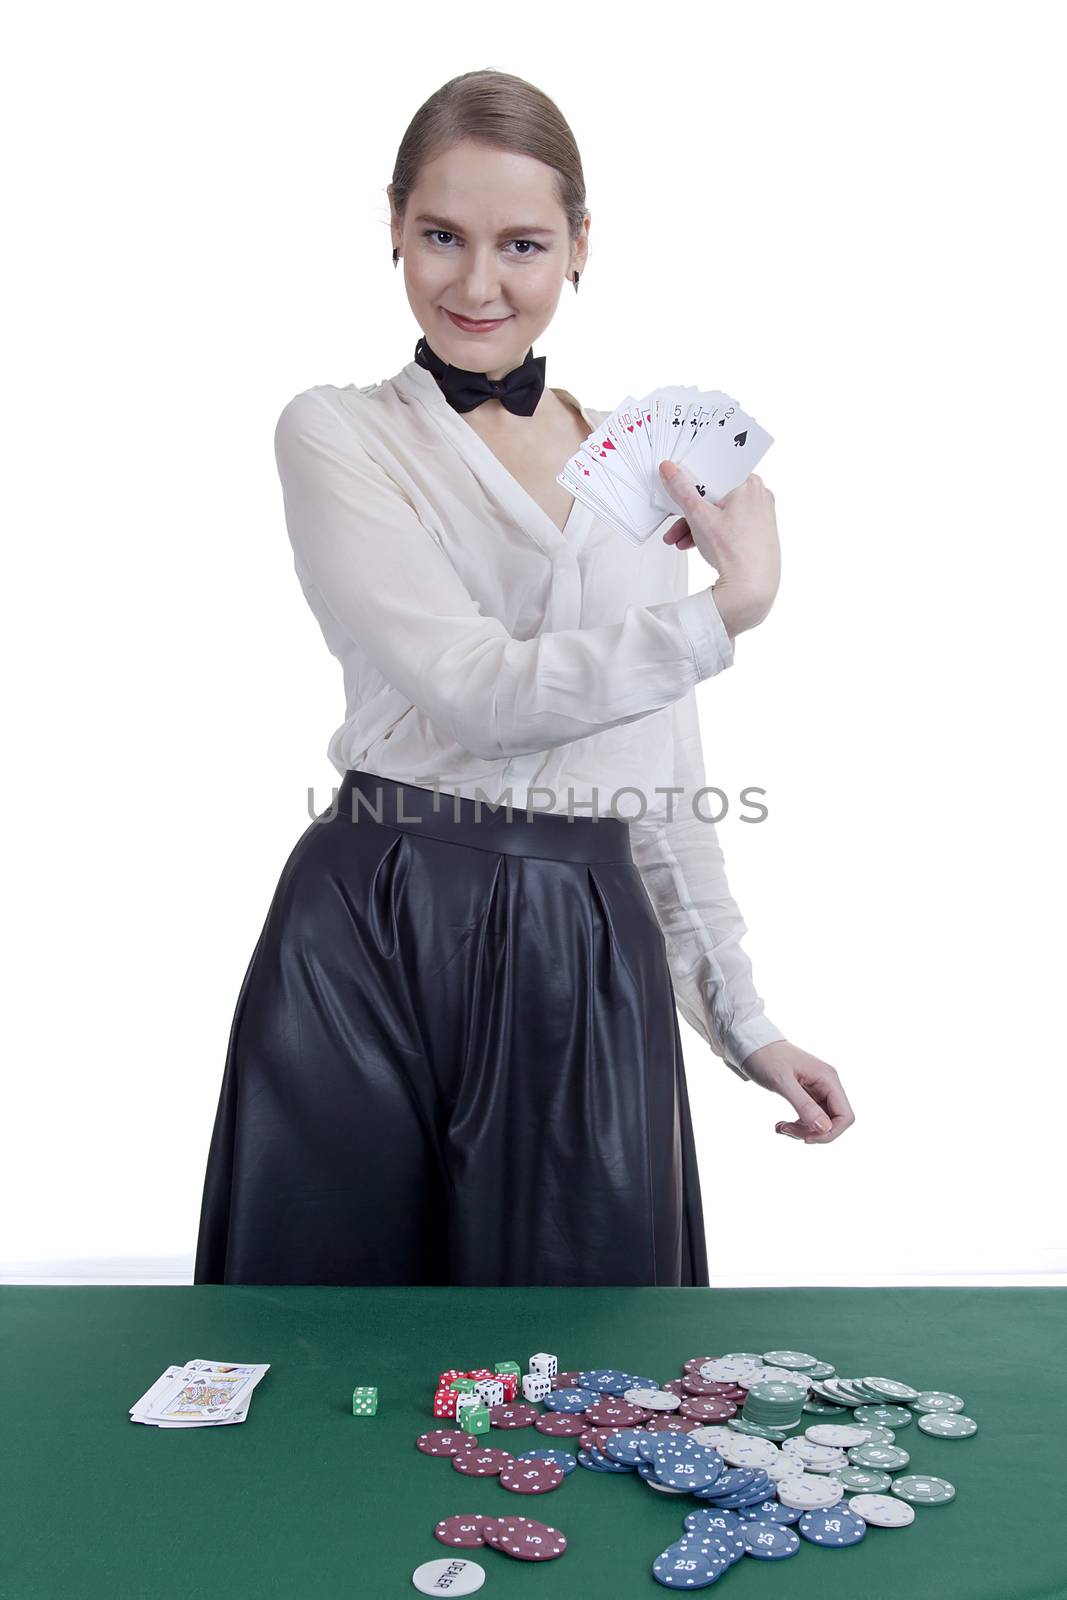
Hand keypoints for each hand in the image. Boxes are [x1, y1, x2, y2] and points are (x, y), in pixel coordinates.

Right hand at [658, 462, 780, 637]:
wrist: (752, 590)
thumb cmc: (734, 552)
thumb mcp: (699, 516)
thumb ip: (681, 490)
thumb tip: (670, 469)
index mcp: (749, 483)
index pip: (715, 471)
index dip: (692, 478)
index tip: (677, 486)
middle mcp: (759, 496)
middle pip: (714, 494)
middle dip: (689, 511)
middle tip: (672, 521)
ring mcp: (760, 515)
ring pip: (720, 512)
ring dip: (695, 525)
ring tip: (677, 541)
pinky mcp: (757, 532)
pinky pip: (729, 524)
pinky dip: (711, 532)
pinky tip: (694, 545)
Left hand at [738, 1039, 854, 1143]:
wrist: (752, 1045)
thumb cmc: (766, 1058)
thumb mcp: (782, 1082)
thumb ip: (804, 1105)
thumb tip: (826, 1128)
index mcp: (828, 1079)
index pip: (845, 1116)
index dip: (830, 1133)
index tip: (805, 1137)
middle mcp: (827, 1084)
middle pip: (834, 1121)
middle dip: (813, 1132)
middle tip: (787, 1130)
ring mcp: (818, 1089)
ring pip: (821, 1122)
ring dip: (803, 1130)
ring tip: (781, 1127)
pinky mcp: (807, 1093)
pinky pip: (810, 1116)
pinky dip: (798, 1125)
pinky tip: (781, 1125)